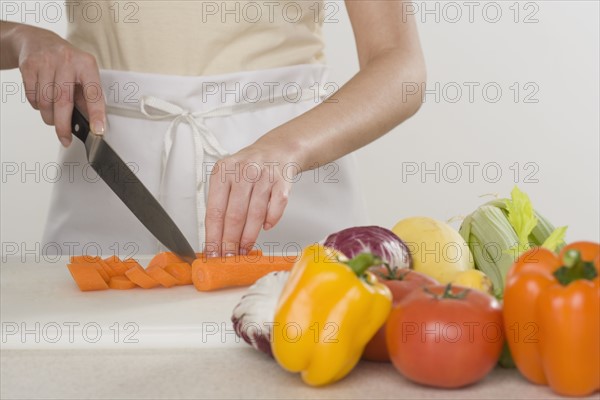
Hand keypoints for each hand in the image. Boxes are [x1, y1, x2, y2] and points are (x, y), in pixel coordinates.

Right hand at [15, 24, 104, 145]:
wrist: (39, 41)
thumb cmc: (67, 63)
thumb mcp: (83, 75)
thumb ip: (87, 97)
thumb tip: (92, 123)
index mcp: (86, 65)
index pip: (93, 93)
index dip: (96, 114)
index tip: (98, 130)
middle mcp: (67, 61)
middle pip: (63, 102)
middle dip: (63, 126)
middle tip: (65, 139)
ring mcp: (46, 62)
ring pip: (45, 102)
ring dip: (49, 117)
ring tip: (53, 117)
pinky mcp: (29, 66)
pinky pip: (32, 97)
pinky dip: (37, 106)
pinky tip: (42, 101)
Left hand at [204, 142, 298, 255]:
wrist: (277, 149)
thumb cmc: (249, 168)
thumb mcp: (227, 177)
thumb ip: (221, 202)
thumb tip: (215, 238)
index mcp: (223, 171)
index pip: (214, 210)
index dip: (213, 235)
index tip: (212, 252)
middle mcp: (243, 171)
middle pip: (234, 215)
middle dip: (230, 241)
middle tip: (228, 256)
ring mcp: (264, 175)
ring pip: (256, 214)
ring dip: (249, 236)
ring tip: (244, 248)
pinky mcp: (283, 180)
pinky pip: (277, 207)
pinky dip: (271, 220)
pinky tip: (265, 227)